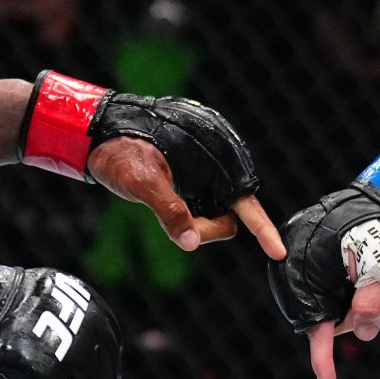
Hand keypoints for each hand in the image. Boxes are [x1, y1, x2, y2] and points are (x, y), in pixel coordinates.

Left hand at [23, 74, 280, 257]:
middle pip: (228, 214)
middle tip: (174, 222)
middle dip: (205, 225)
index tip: (278, 252)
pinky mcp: (195, 168)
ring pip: (213, 208)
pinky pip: (202, 198)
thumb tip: (192, 243)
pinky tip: (165, 192)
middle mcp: (218, 161)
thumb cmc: (121, 151)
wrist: (101, 126)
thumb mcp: (141, 182)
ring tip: (161, 196)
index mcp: (214, 159)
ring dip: (194, 215)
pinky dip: (189, 206)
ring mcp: (207, 165)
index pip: (246, 205)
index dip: (263, 231)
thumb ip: (170, 211)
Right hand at [266, 187, 379, 378]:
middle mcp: (296, 273)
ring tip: (366, 275)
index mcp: (306, 271)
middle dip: (350, 317)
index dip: (322, 356)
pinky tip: (358, 275)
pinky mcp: (311, 271)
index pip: (317, 325)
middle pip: (324, 320)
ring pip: (329, 310)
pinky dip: (346, 294)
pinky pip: (329, 296)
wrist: (376, 205)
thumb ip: (373, 301)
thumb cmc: (378, 233)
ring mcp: (302, 271)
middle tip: (373, 289)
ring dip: (350, 304)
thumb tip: (364, 336)